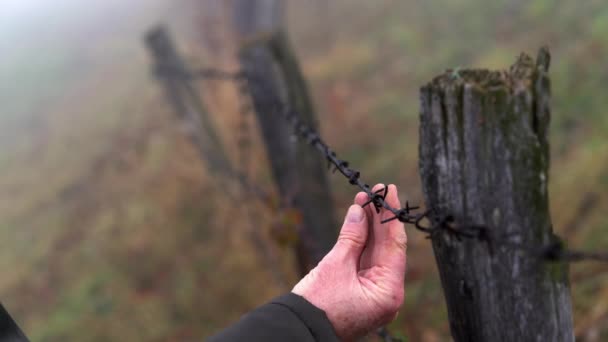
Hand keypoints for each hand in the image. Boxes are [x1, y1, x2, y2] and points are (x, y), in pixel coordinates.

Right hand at [292, 184, 406, 340]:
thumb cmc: (317, 304)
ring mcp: (374, 293)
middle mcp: (386, 293)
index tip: (389, 190)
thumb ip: (351, 236)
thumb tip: (360, 210)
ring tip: (364, 200)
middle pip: (387, 248)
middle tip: (376, 191)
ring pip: (375, 252)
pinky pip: (365, 261)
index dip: (391, 215)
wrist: (298, 329)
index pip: (395, 245)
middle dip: (379, 219)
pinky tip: (359, 220)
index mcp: (388, 292)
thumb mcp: (336, 265)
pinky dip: (362, 242)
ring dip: (370, 227)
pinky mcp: (361, 291)